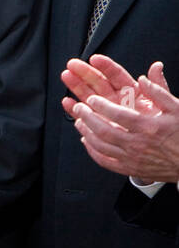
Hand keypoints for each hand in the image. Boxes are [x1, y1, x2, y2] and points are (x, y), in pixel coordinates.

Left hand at [64, 57, 178, 182]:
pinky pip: (105, 162)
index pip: (118, 115)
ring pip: (101, 146)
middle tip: (78, 107)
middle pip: (104, 130)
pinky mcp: (130, 169)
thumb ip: (159, 92)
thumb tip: (143, 78)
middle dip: (87, 117)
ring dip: (86, 132)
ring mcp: (132, 158)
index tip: (91, 99)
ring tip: (79, 121)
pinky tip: (87, 142)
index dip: (101, 106)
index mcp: (149, 127)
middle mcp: (138, 144)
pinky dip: (92, 151)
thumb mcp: (178, 109)